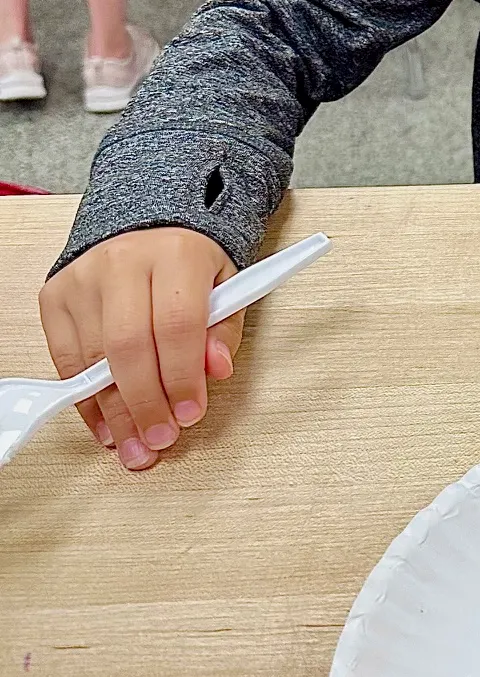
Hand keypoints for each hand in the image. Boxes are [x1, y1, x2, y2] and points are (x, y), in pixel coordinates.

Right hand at [39, 228, 245, 472]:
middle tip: (160, 439)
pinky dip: (88, 402)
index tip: (190, 414)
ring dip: (115, 413)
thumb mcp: (227, 288)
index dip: (182, 378)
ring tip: (135, 445)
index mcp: (176, 254)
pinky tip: (108, 425)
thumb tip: (216, 370)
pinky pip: (66, 360)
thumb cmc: (189, 266)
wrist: (146, 231)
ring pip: (93, 360)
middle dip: (145, 404)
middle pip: (129, 346)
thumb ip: (224, 331)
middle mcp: (123, 262)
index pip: (177, 325)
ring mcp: (83, 279)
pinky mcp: (55, 297)